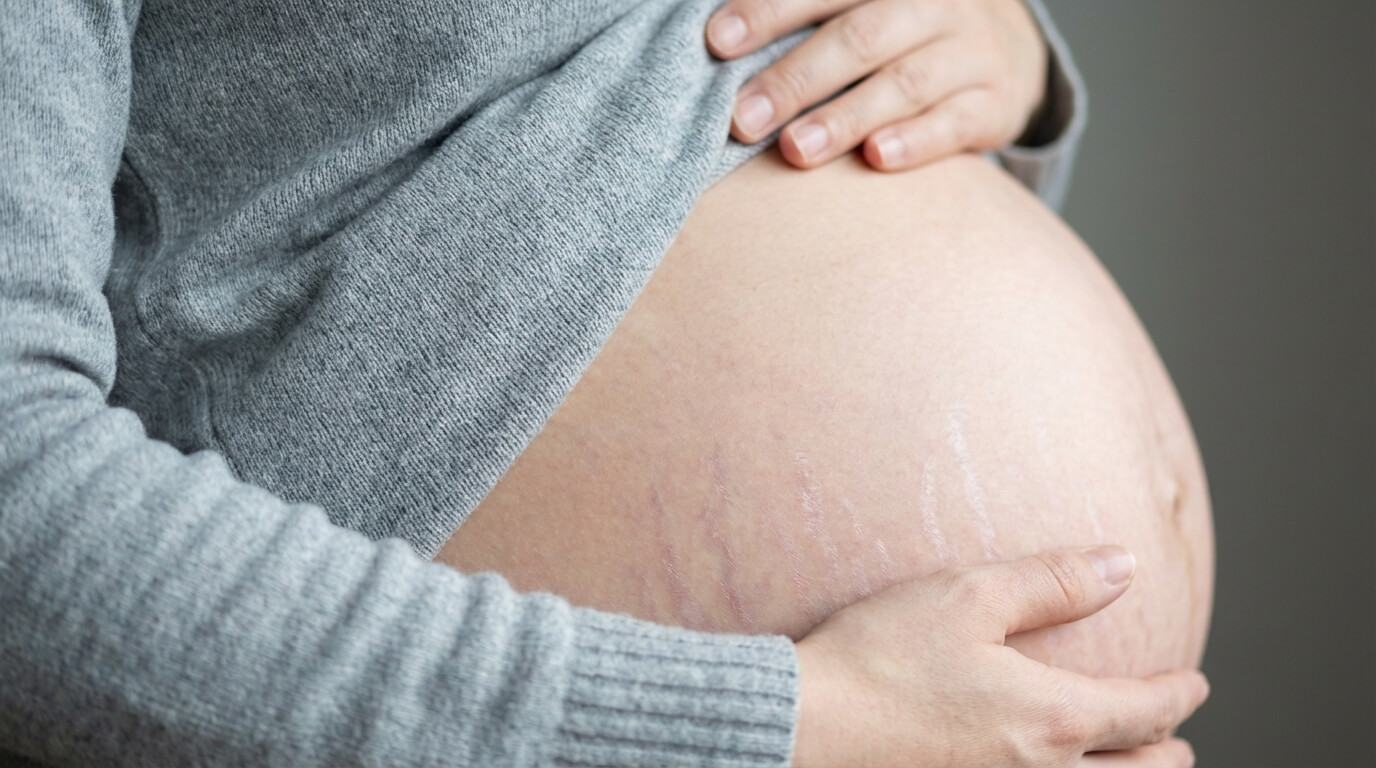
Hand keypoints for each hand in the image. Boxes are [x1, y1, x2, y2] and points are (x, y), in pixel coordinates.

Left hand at [706, 0, 1048, 170]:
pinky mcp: (993, 103)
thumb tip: (715, 34)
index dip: (768, 12)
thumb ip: (806, 12)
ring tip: (793, 150)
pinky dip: (915, 141)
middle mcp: (934, 3)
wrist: (1005, 50)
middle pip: (858, 37)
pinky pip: (953, 123)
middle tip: (740, 121)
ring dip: (844, 118)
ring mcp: (970, 52)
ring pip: (903, 84)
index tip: (716, 42)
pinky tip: (875, 159)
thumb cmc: (900, 28)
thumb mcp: (863, 4)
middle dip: (794, 80)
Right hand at [792, 547, 1209, 766]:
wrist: (807, 727)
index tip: (1195, 685)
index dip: (1178, 696)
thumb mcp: (967, 598)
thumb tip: (1123, 566)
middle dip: (1166, 753)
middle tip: (1176, 738)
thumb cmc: (881, 658)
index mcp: (1053, 719)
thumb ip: (1052, 582)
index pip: (1144, 711)